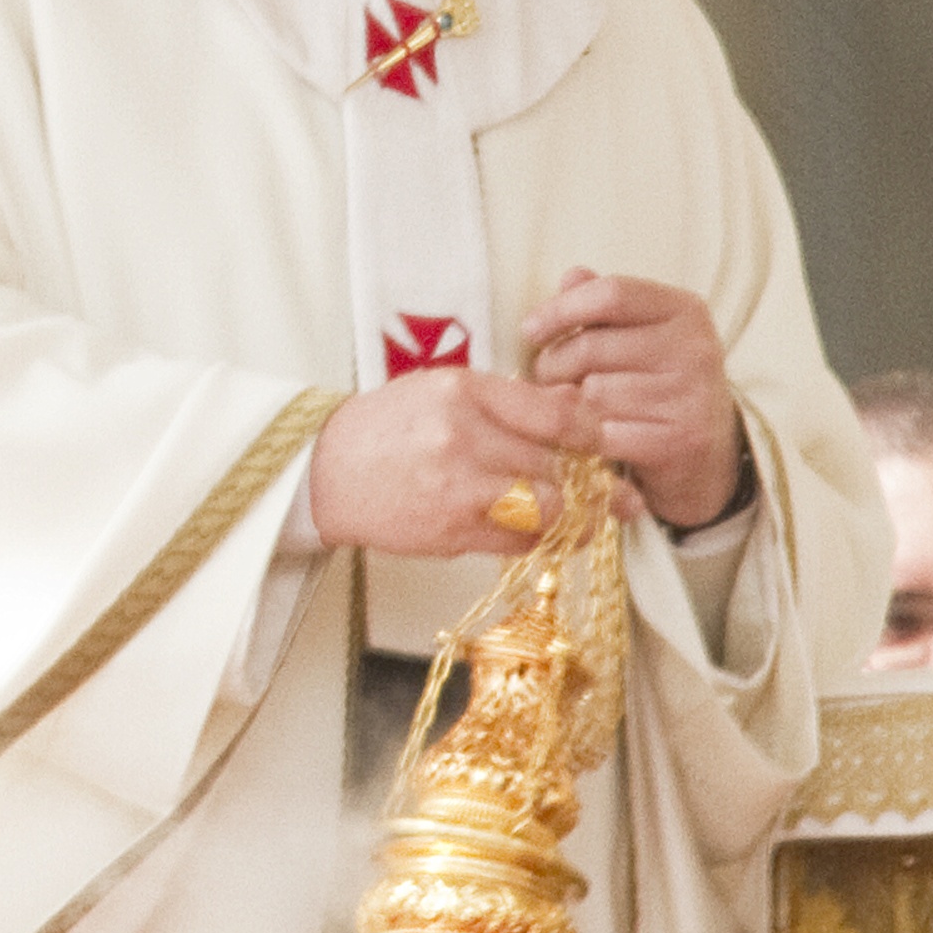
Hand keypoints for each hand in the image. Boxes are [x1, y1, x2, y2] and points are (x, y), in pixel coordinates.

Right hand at [305, 367, 602, 556]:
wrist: (327, 470)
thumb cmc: (392, 426)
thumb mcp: (447, 390)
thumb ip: (510, 402)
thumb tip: (579, 415)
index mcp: (467, 391)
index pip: (557, 414)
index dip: (592, 434)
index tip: (601, 443)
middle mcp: (465, 437)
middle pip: (557, 464)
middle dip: (584, 480)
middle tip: (605, 489)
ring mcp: (459, 488)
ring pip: (547, 508)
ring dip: (569, 516)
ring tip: (577, 515)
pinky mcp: (451, 532)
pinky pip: (518, 542)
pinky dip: (537, 540)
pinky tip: (539, 532)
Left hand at [523, 269, 743, 529]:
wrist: (708, 453)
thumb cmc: (659, 384)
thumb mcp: (642, 334)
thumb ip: (605, 305)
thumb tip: (570, 278)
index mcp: (684, 310)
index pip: (611, 293)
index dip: (560, 310)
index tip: (530, 330)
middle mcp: (694, 348)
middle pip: (592, 346)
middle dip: (553, 364)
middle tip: (546, 378)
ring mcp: (690, 396)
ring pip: (594, 393)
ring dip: (570, 403)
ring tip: (574, 407)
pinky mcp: (680, 441)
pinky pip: (605, 434)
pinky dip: (586, 437)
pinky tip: (589, 436)